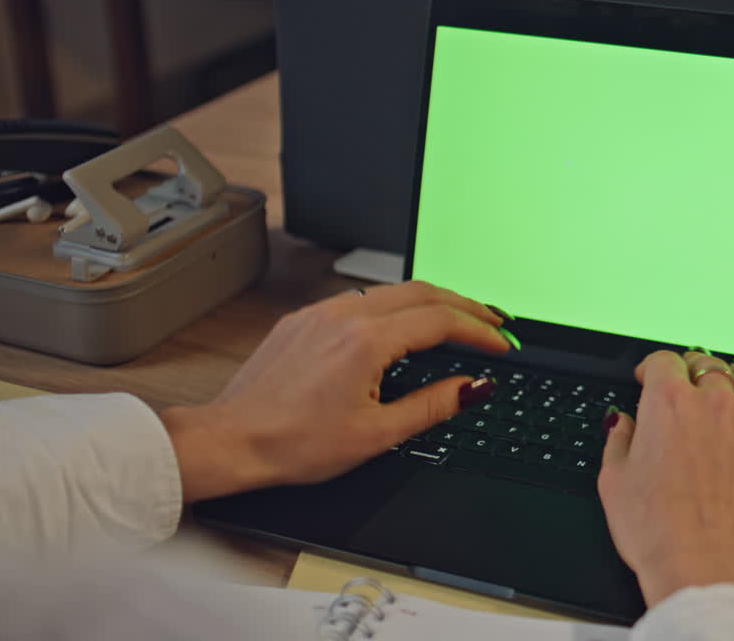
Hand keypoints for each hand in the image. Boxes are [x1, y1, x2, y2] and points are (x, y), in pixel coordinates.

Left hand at [158, 280, 510, 502]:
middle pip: (423, 291)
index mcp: (366, 342)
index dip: (480, 329)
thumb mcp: (377, 434)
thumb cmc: (292, 443)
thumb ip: (433, 405)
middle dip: (465, 304)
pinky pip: (361, 300)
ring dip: (431, 301)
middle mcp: (344, 316)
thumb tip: (473, 387)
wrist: (231, 441)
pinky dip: (395, 307)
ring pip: (392, 291)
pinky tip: (400, 327)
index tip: (502, 342)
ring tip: (456, 321)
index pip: (441, 320)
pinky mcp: (304, 320)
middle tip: (494, 321)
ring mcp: (321, 313)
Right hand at [597, 350, 733, 606]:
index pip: (664, 361)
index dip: (654, 366)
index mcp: (669, 405)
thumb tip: (621, 423)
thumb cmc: (657, 531)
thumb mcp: (613, 482)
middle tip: (690, 380)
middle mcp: (715, 405)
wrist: (703, 567)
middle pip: (709, 366)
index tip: (650, 377)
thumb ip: (618, 441)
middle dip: (695, 369)